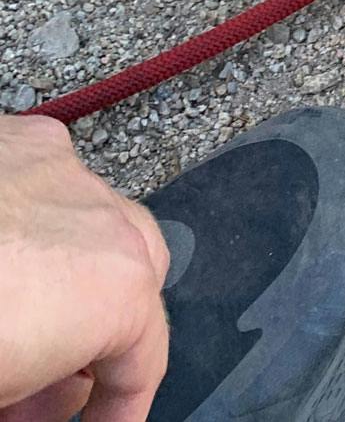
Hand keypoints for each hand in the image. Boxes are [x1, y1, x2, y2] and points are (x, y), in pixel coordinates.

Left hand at [0, 116, 169, 421]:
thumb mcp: (5, 385)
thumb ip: (46, 396)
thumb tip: (54, 396)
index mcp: (113, 289)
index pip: (145, 362)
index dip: (123, 409)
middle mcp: (103, 216)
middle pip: (135, 277)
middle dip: (104, 335)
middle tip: (57, 386)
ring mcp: (56, 167)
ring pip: (95, 221)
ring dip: (69, 276)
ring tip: (20, 325)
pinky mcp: (16, 136)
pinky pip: (48, 181)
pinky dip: (35, 222)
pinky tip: (5, 252)